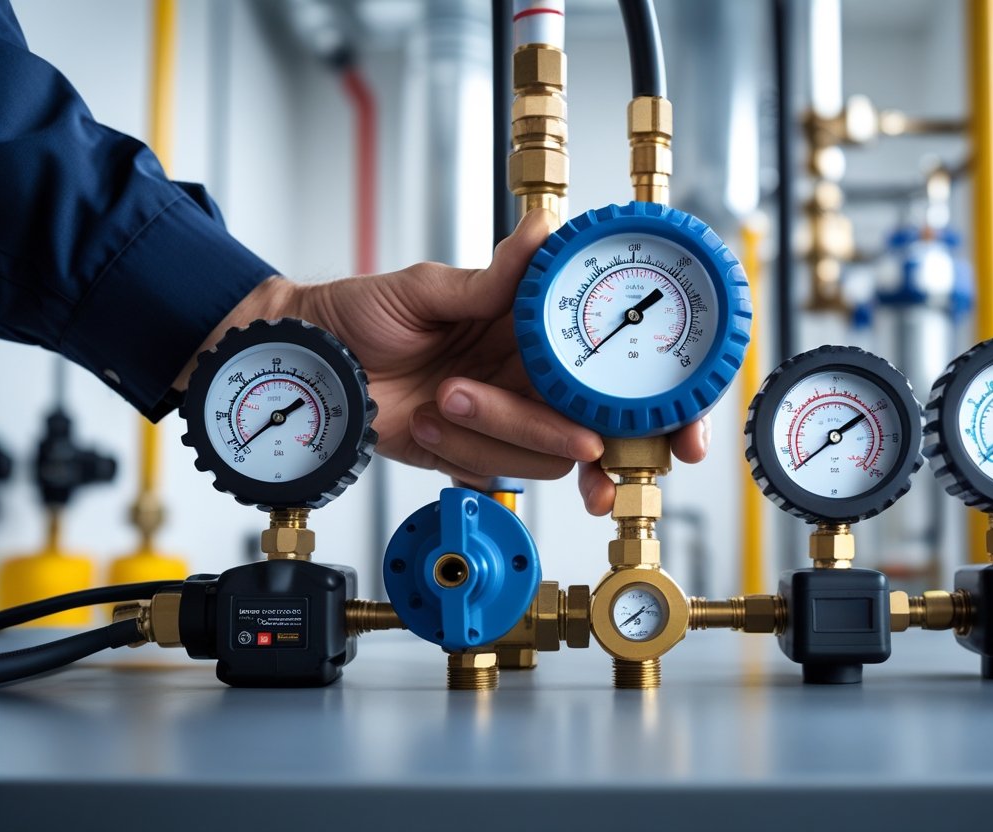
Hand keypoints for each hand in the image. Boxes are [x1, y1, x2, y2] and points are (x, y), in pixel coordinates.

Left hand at [180, 210, 709, 511]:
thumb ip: (491, 277)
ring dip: (500, 432)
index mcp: (534, 330)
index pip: (615, 367)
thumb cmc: (359, 312)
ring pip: (546, 455)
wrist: (310, 365)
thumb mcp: (425, 286)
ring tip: (445, 396)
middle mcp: (531, 377)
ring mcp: (504, 419)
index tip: (682, 429)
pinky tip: (426, 423)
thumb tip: (544, 230)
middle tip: (587, 449)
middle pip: (598, 426)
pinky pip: (494, 471)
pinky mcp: (472, 453)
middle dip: (600, 447)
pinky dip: (461, 450)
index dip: (660, 400)